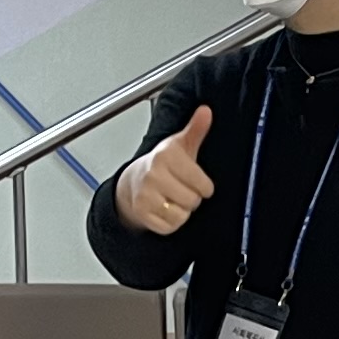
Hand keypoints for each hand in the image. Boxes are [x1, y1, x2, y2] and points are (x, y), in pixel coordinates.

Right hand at [115, 104, 218, 234]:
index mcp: (166, 156)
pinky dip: (171, 222)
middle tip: (181, 188)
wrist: (132, 181)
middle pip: (193, 201)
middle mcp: (153, 175)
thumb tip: (206, 111)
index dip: (204, 185)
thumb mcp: (181, 144)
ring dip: (182, 210)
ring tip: (172, 197)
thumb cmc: (161, 163)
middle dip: (192, 197)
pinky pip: (170, 227)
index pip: (203, 185)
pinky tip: (164, 207)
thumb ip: (196, 129)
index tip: (196, 180)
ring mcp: (146, 195)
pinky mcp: (142, 213)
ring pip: (182, 215)